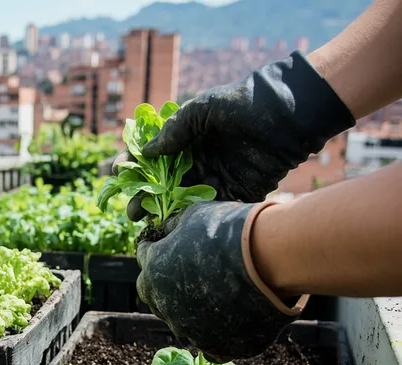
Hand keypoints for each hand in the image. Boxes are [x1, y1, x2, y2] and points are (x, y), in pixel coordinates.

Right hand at [114, 51, 353, 220]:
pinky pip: (208, 210)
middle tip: (129, 211)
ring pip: (181, 201)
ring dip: (162, 212)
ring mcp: (214, 179)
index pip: (151, 157)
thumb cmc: (242, 104)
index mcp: (186, 141)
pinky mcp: (233, 193)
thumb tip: (145, 152)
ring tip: (146, 221)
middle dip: (142, 197)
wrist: (287, 115)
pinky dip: (190, 218)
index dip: (131, 166)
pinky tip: (174, 225)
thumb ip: (173, 131)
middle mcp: (196, 162)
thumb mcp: (202, 110)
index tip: (115, 174)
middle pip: (161, 185)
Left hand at [136, 201, 307, 361]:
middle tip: (184, 270)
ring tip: (212, 294)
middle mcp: (162, 305)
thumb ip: (173, 227)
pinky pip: (207, 344)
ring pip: (178, 320)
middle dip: (162, 280)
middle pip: (153, 292)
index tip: (167, 242)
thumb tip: (164, 231)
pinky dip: (215, 333)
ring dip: (188, 309)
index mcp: (152, 271)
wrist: (268, 260)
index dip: (156, 246)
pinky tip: (228, 318)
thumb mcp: (192, 216)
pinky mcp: (212, 345)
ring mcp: (186, 328)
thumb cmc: (228, 232)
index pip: (144, 256)